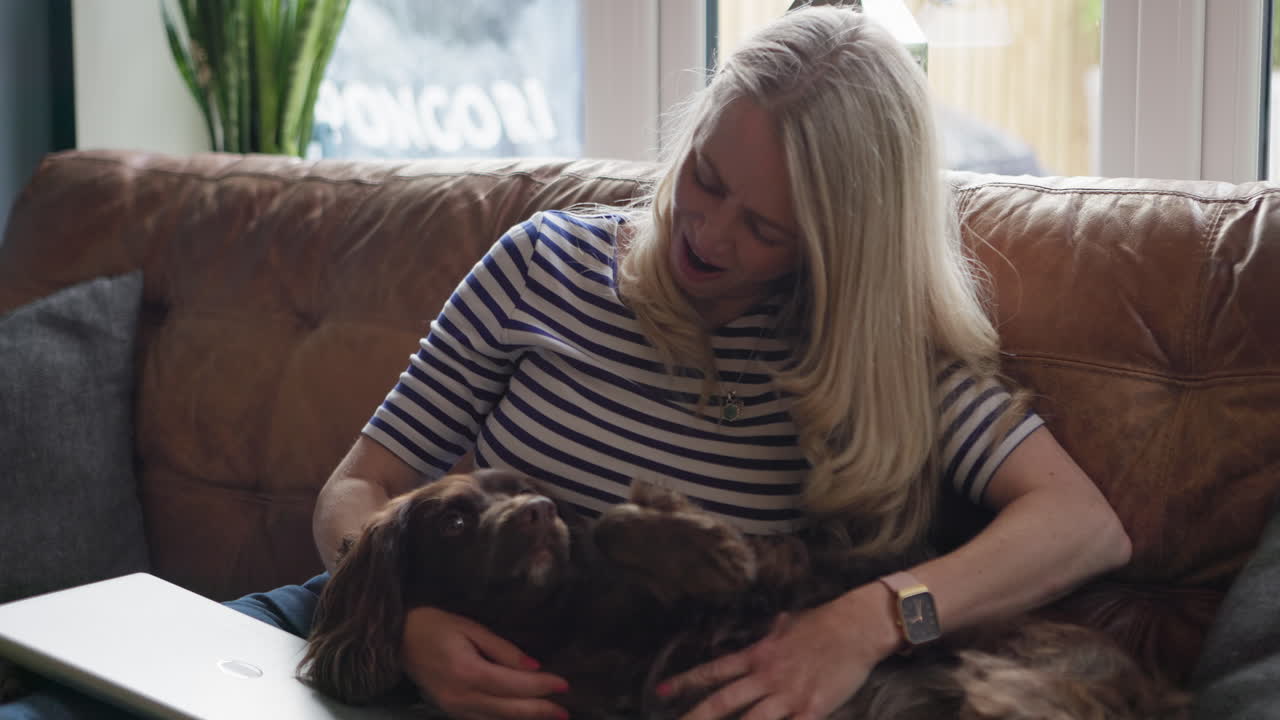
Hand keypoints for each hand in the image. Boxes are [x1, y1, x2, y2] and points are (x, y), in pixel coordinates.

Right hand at [401, 606, 569, 719]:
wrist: (395, 640)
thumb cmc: (434, 625)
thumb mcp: (470, 628)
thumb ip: (503, 649)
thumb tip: (533, 667)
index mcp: (467, 671)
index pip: (513, 684)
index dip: (541, 687)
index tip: (564, 685)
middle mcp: (461, 696)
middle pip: (509, 709)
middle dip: (540, 710)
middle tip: (565, 711)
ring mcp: (453, 708)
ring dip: (526, 719)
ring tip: (551, 716)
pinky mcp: (448, 711)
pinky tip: (520, 716)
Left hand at [657, 587, 895, 719]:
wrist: (855, 627)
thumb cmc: (823, 624)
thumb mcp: (787, 624)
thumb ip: (772, 632)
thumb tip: (768, 627)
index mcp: (757, 655)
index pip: (714, 671)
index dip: (686, 682)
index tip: (661, 690)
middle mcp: (766, 677)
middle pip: (723, 702)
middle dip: (696, 717)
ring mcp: (788, 695)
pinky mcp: (812, 709)